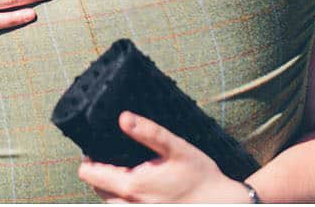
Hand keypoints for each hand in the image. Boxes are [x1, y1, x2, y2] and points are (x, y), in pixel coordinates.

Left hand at [76, 111, 250, 202]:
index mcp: (133, 186)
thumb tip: (123, 118)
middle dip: (100, 174)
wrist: (226, 204)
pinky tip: (139, 188)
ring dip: (112, 189)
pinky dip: (125, 200)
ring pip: (110, 203)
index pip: (89, 175)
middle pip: (97, 190)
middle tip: (115, 159)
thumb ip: (149, 133)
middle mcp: (131, 206)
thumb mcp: (177, 148)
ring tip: (128, 172)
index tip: (96, 149)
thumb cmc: (202, 177)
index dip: (88, 159)